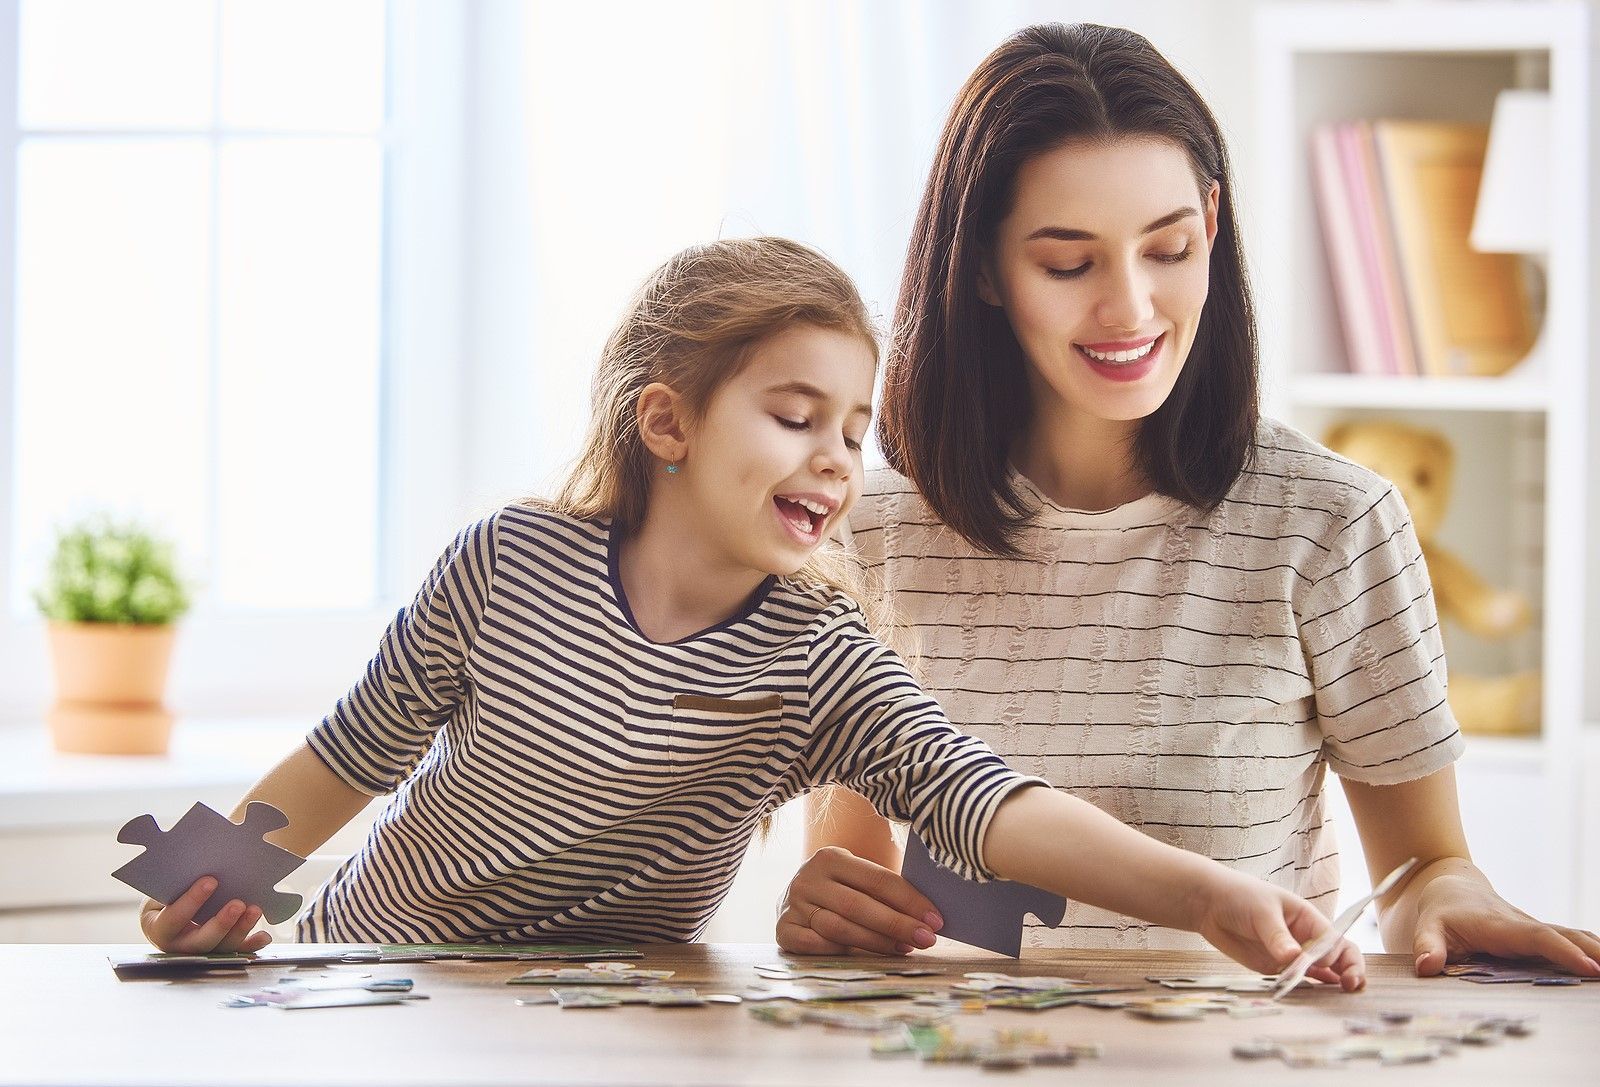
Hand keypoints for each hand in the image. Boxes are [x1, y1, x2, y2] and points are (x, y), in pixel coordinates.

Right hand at [139, 877, 272, 954]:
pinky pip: (237, 952)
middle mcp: (178, 946)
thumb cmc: (167, 897)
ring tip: (255, 910)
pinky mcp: (218, 953)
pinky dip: (251, 945)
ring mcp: (200, 952)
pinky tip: (264, 936)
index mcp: (159, 929)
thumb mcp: (163, 889)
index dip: (192, 900)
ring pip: (221, 948)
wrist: (167, 915)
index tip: (211, 881)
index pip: (174, 918)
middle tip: (238, 903)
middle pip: (201, 940)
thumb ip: (177, 881)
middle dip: (221, 923)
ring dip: (240, 930)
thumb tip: (203, 859)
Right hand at [776, 846, 942, 954]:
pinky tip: (863, 957)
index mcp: (831, 857)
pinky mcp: (782, 930)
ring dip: (876, 942)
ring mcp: (792, 904)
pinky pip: (813, 945)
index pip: (878, 879)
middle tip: (927, 939)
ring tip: (905, 948)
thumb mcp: (858, 878)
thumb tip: (929, 915)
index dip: (910, 900)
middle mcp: (808, 878)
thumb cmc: (842, 888)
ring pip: (838, 928)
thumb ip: (885, 890)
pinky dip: (839, 952)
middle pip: (858, 905)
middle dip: (897, 924)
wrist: (798, 895)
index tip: (936, 919)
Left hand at [1190, 868, 1365, 990]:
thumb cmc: (1239, 896)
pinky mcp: (1276, 967)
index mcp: (1307, 917)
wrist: (1209, 903)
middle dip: (1350, 968)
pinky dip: (1311, 988)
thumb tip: (1294, 957)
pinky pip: (1299, 980)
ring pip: (1322, 971)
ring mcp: (1292, 954)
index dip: (1334, 953)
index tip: (1322, 962)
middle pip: (1338, 954)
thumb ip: (1277, 936)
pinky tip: (1320, 996)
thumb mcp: (1261, 911)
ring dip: (1334, 982)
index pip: (1332, 938)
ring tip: (1344, 994)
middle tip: (1352, 984)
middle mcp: (1305, 937)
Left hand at [1409, 867, 1599, 976]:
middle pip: (1564, 935)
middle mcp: (1522, 924)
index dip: (1562, 952)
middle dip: (1592, 952)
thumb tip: (1426, 966)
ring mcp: (1534, 928)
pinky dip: (1589, 949)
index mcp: (1498, 926)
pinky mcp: (1538, 934)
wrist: (1451, 889)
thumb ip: (1427, 946)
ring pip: (1571, 936)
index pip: (1536, 938)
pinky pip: (1569, 940)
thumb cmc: (1441, 913)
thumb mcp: (1427, 927)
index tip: (1588, 966)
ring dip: (1596, 950)